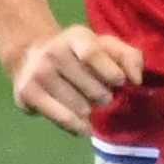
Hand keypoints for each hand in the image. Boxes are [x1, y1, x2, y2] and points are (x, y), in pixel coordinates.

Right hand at [4, 21, 144, 131]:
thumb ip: (129, 57)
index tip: (120, 83)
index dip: (110, 72)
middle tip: (101, 95)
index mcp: (76, 36)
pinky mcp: (27, 94)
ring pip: (79, 107)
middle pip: (91, 88)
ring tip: (87, 104)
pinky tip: (83, 126)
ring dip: (90, 111)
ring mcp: (39, 73)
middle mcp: (53, 52)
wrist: (30, 55)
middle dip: (103, 97)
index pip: (92, 54)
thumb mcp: (105, 47)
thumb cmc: (78, 54)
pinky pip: (62, 119)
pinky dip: (78, 127)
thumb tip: (136, 80)